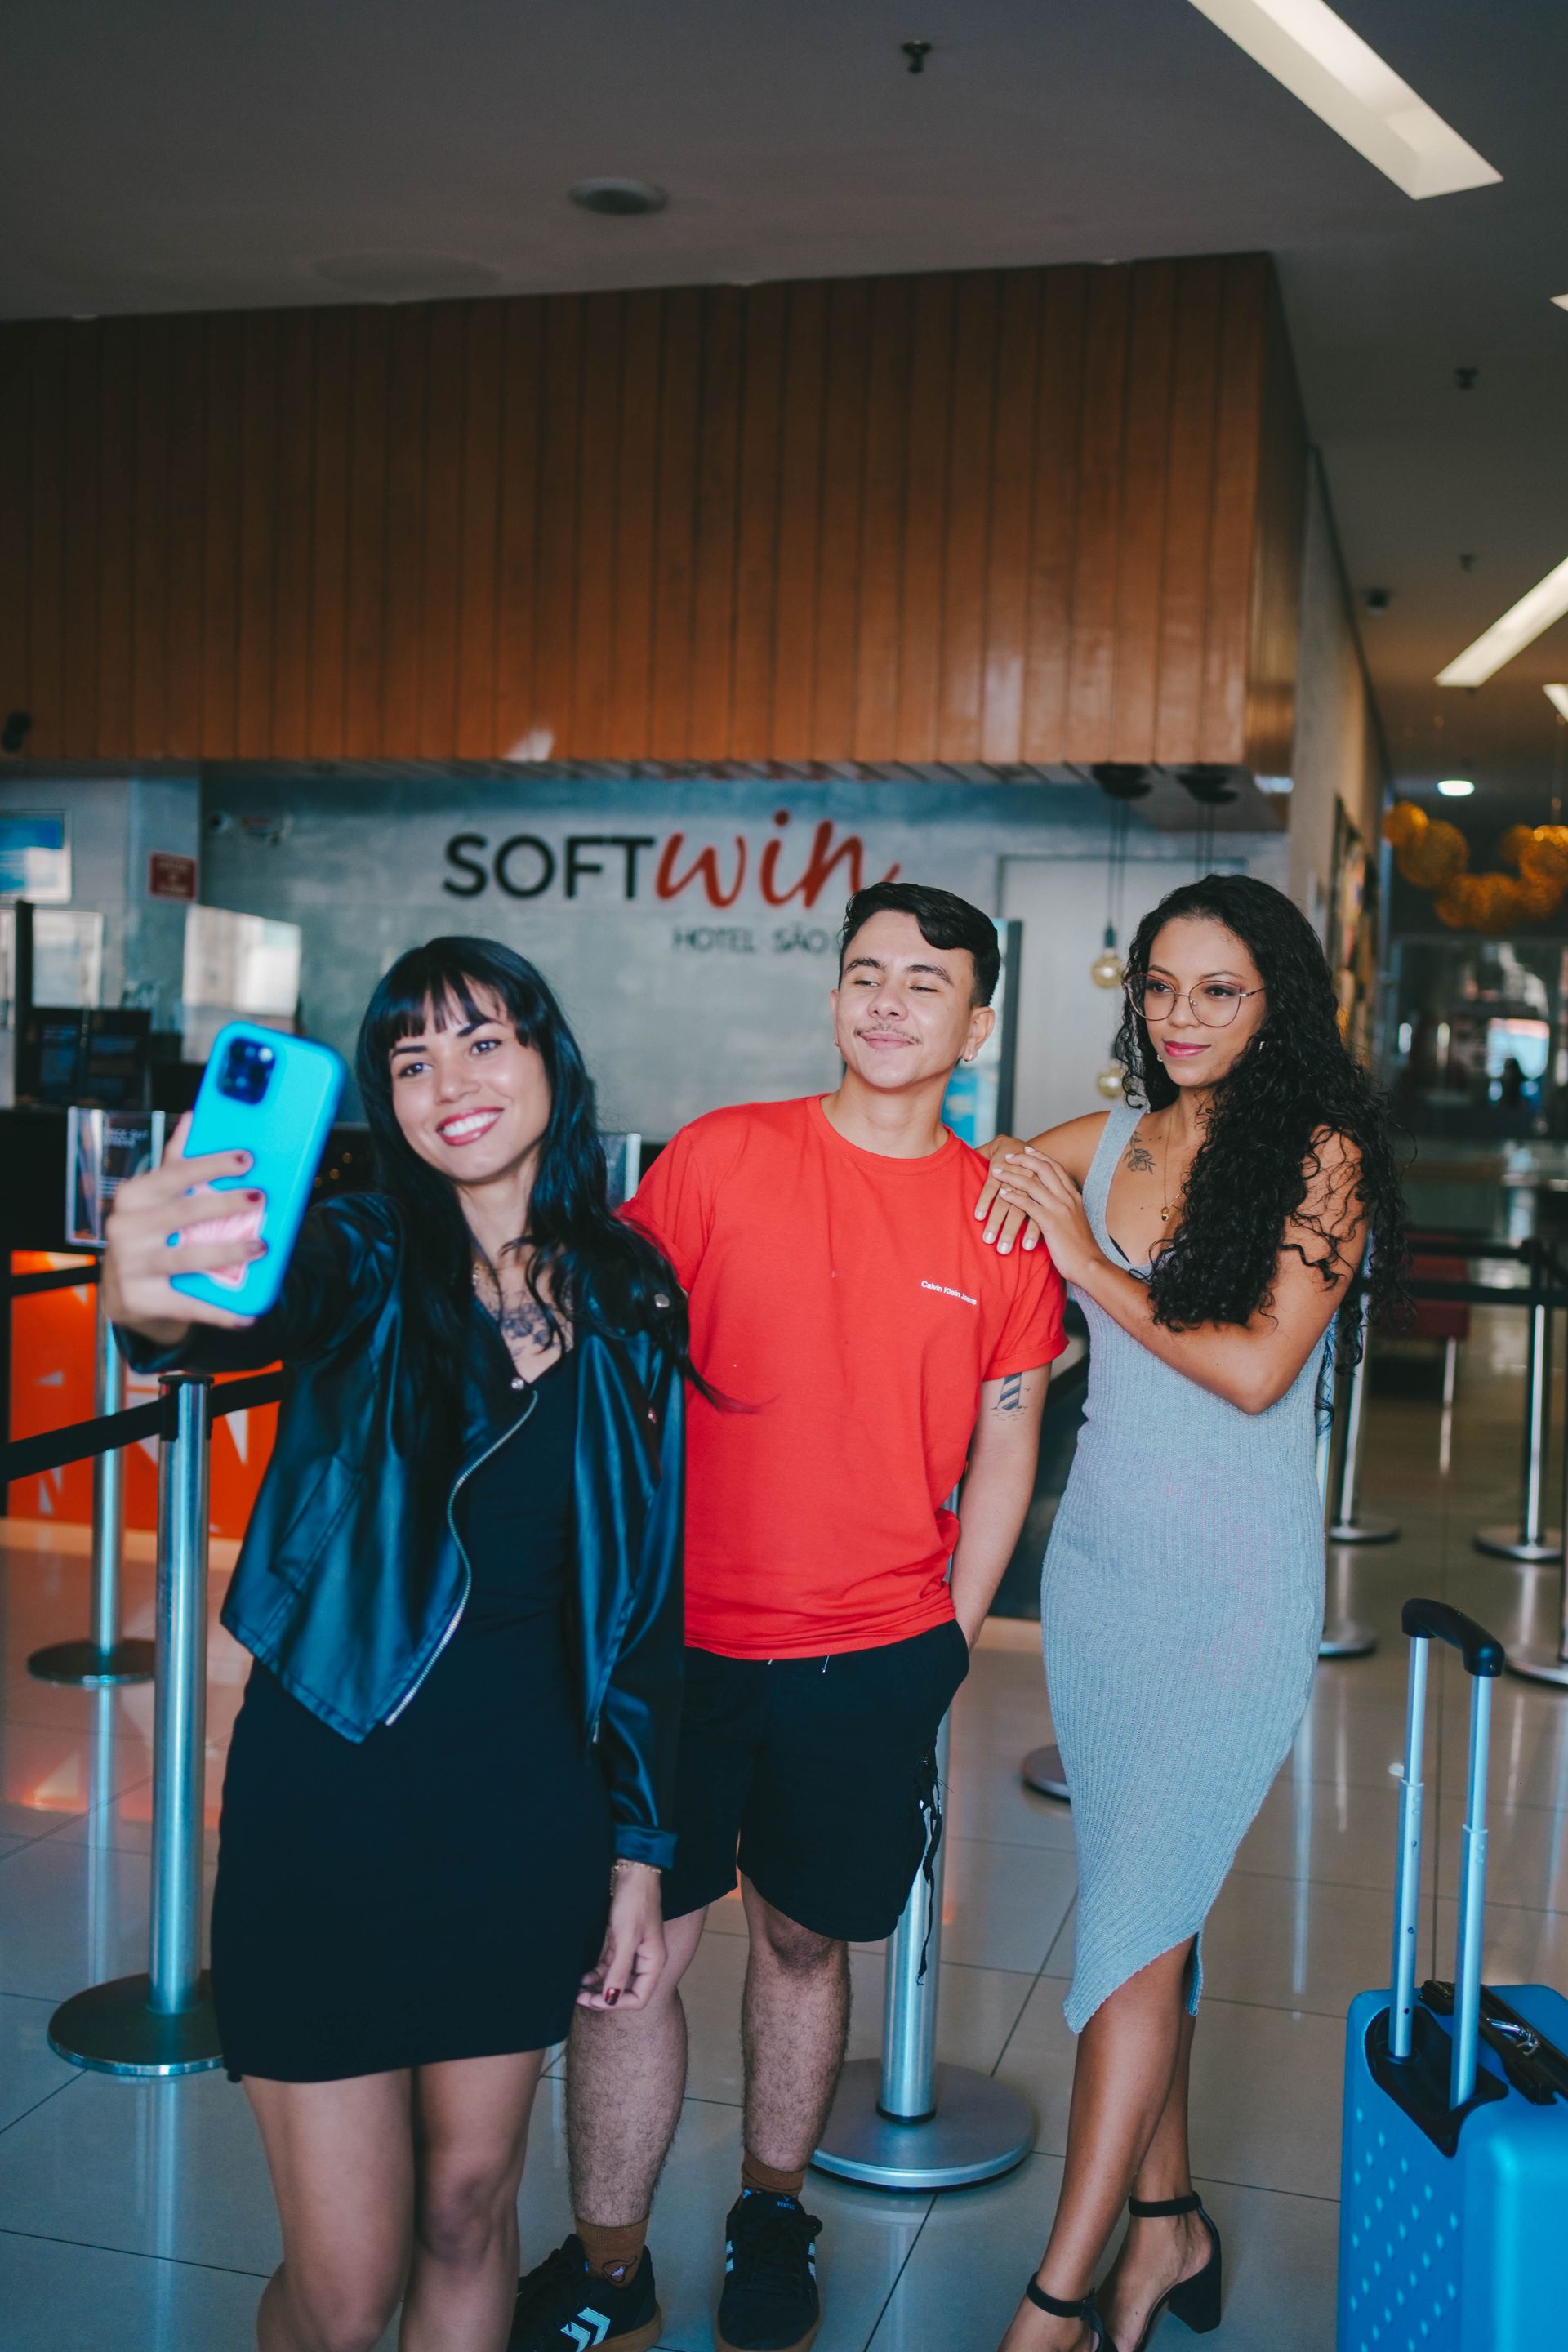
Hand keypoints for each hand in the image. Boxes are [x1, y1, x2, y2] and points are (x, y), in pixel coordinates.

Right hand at [101, 1114, 264, 1340]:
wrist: (123, 1291)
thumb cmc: (148, 1233)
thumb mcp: (154, 1197)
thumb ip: (175, 1161)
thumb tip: (193, 1116)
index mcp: (132, 1197)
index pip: (174, 1173)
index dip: (210, 1164)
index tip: (246, 1158)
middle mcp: (126, 1229)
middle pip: (183, 1212)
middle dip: (225, 1204)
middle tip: (261, 1197)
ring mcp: (131, 1266)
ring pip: (187, 1257)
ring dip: (228, 1252)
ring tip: (261, 1247)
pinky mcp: (142, 1300)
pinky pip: (188, 1304)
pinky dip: (221, 1310)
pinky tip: (248, 1312)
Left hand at [577, 1861, 666, 2012]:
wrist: (632, 1871)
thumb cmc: (635, 1902)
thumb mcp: (626, 1939)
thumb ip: (619, 1971)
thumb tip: (611, 2000)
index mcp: (654, 1962)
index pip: (639, 1997)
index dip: (616, 2004)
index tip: (594, 2001)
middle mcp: (645, 1960)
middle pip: (626, 1991)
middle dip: (604, 1998)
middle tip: (580, 1999)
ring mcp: (633, 1951)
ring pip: (615, 1980)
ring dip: (597, 1987)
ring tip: (577, 1991)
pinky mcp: (621, 1942)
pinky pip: (609, 1966)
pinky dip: (596, 1973)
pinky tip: (582, 1976)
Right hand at [974, 1134, 1042, 1255]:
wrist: (1013, 1147)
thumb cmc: (1027, 1175)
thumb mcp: (1040, 1188)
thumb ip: (1041, 1208)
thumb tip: (1049, 1237)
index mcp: (1042, 1187)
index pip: (1038, 1212)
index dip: (1033, 1231)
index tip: (1028, 1249)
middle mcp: (1029, 1181)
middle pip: (1020, 1210)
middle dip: (1010, 1232)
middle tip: (1003, 1251)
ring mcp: (1013, 1174)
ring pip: (1004, 1201)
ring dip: (995, 1222)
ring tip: (988, 1240)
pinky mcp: (997, 1169)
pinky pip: (990, 1188)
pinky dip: (984, 1202)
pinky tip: (979, 1217)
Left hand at [991, 1149, 1102, 1286]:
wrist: (1090, 1265)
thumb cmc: (1080, 1248)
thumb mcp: (1075, 1222)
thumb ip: (1064, 1209)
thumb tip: (1052, 1203)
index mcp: (1074, 1196)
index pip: (1056, 1167)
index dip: (1040, 1157)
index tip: (1026, 1150)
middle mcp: (1068, 1198)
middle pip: (1044, 1168)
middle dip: (1023, 1159)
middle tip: (1007, 1156)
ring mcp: (1060, 1209)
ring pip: (1032, 1184)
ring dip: (1012, 1175)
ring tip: (996, 1172)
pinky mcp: (1051, 1223)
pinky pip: (1028, 1204)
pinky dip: (1013, 1197)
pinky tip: (1002, 1194)